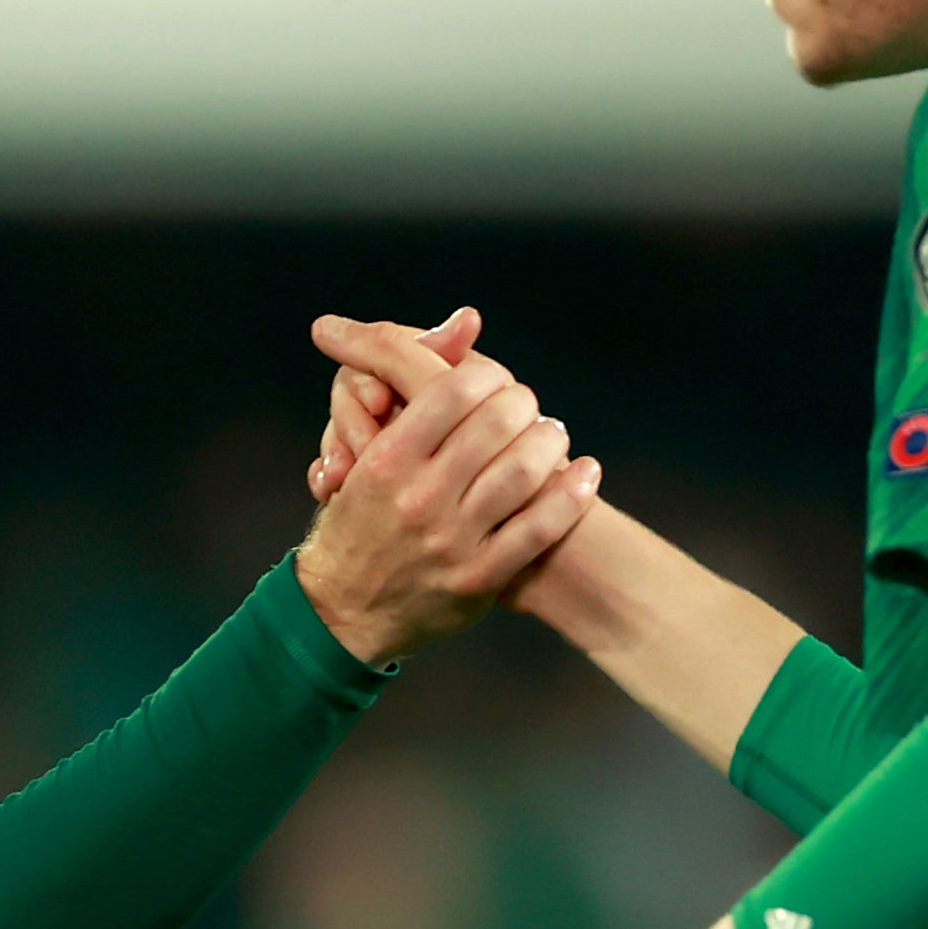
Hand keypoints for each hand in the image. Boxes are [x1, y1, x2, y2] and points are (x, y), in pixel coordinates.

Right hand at [293, 312, 600, 662]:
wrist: (342, 610)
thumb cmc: (357, 517)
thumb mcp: (358, 451)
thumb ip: (404, 385)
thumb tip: (464, 318)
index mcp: (386, 459)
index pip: (453, 390)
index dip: (486, 375)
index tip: (492, 382)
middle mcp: (419, 498)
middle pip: (497, 423)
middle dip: (521, 404)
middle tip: (525, 407)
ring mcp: (452, 541)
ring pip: (524, 471)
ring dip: (549, 442)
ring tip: (550, 435)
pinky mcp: (479, 578)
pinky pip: (539, 528)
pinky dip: (572, 494)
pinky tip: (585, 474)